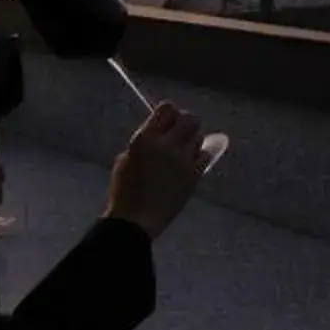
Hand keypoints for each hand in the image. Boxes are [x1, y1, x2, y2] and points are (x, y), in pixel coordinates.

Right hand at [106, 102, 208, 238]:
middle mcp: (167, 145)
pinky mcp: (194, 175)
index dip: (169, 113)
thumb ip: (146, 142)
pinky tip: (190, 162)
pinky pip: (205, 156)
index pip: (167, 108)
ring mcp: (183, 160)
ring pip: (199, 136)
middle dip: (185, 122)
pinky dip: (200, 155)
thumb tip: (161, 133)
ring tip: (181, 152)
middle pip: (189, 118)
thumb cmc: (124, 191)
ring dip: (192, 140)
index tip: (168, 120)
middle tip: (178, 133)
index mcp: (145, 139)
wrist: (135, 221)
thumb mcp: (126, 159)